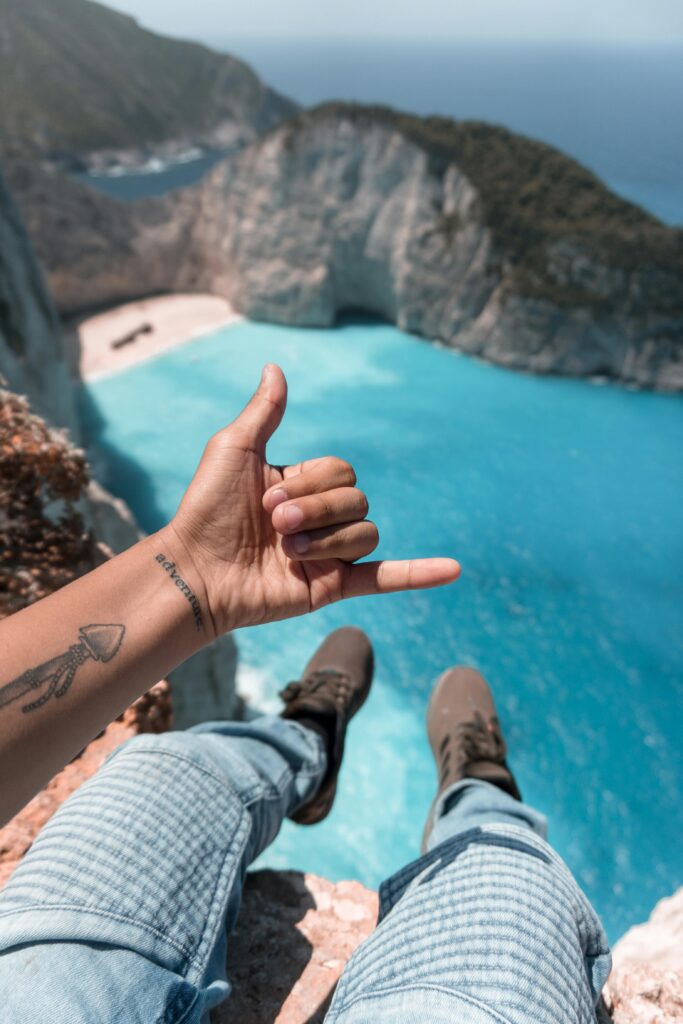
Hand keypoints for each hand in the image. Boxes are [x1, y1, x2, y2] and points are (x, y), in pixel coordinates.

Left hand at [166, 364, 459, 635]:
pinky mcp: (332, 587)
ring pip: (367, 532)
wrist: (194, 570)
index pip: (342, 471)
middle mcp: (321, 520)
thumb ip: (264, 412)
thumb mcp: (234, 449)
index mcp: (303, 486)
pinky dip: (420, 574)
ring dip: (329, 538)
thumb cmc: (206, 509)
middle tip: (274, 521)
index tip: (265, 495)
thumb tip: (275, 366)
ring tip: (288, 548)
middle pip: (358, 499)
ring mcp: (329, 554)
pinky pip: (387, 577)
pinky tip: (455, 570)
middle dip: (317, 508)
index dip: (310, 482)